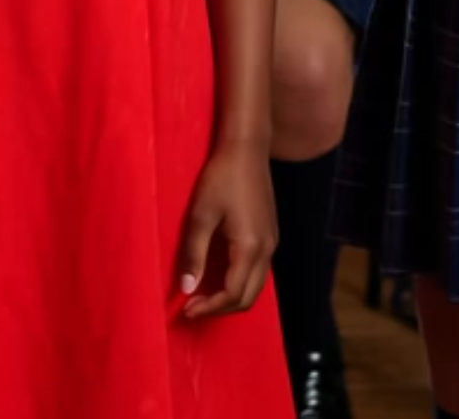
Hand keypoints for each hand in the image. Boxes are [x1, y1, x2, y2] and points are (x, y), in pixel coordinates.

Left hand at [178, 141, 276, 317]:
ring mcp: (272, 242)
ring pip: (255, 286)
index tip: (186, 309)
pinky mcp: (270, 234)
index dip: (209, 308)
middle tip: (194, 307)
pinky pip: (258, 271)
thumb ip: (194, 253)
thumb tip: (186, 288)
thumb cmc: (221, 177)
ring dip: (231, 297)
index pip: (233, 295)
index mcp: (250, 248)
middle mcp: (267, 250)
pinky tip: (221, 274)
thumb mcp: (201, 214)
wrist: (247, 148)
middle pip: (248, 297)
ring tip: (204, 294)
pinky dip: (240, 282)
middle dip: (221, 308)